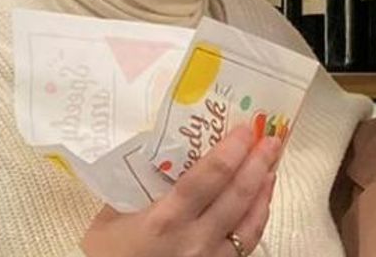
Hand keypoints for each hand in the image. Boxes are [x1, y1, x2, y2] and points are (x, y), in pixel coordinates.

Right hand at [82, 124, 286, 256]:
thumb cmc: (104, 256)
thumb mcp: (111, 217)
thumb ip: (140, 188)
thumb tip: (164, 159)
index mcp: (165, 219)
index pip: (210, 176)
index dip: (233, 150)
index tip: (246, 130)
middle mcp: (194, 239)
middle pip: (238, 195)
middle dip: (259, 163)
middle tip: (271, 140)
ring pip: (251, 223)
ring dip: (264, 191)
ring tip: (271, 167)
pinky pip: (246, 244)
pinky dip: (257, 220)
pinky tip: (260, 204)